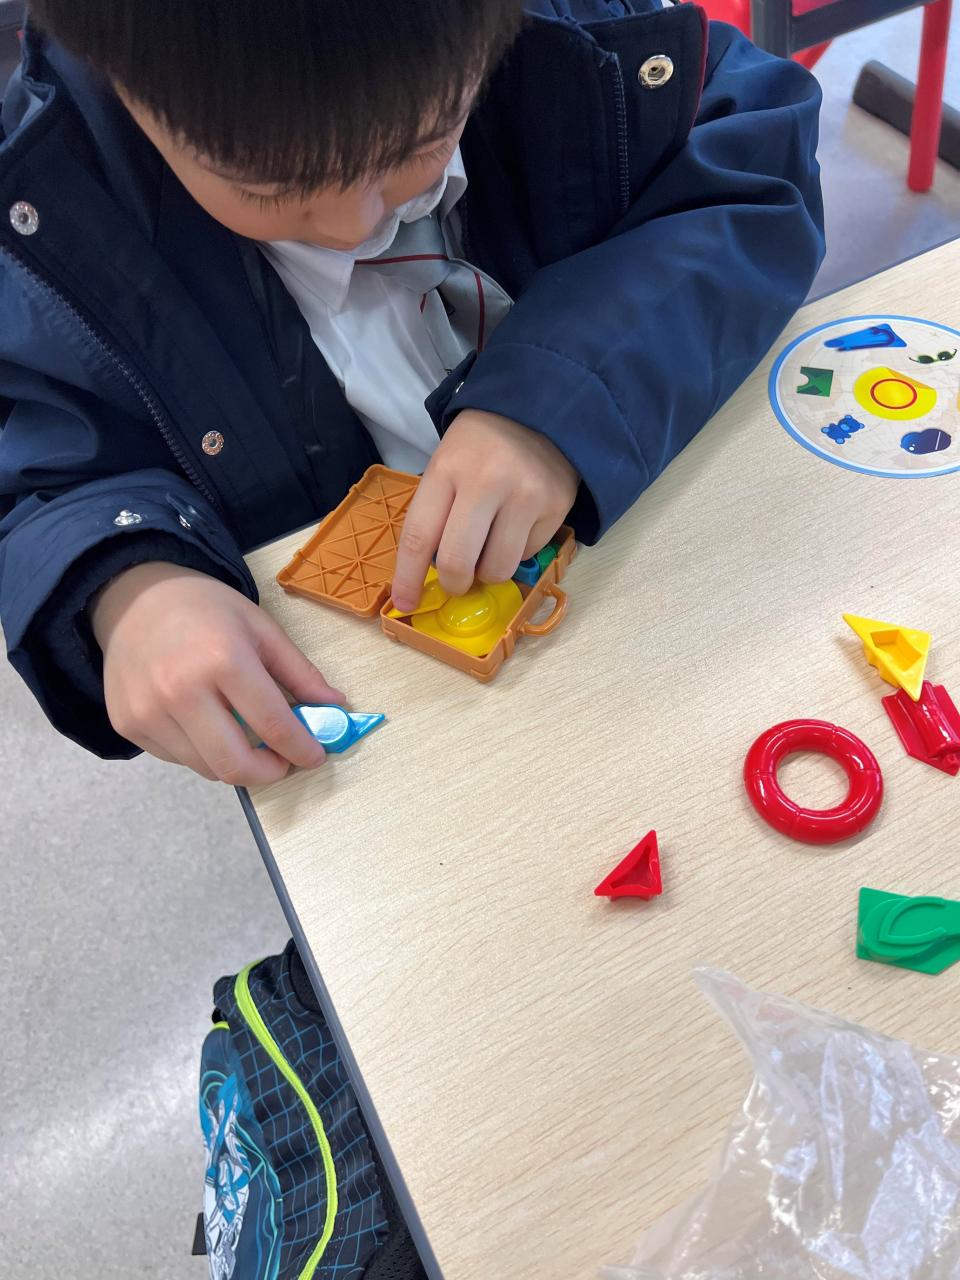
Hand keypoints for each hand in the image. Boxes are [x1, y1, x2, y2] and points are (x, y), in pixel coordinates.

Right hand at [91, 562, 343, 783]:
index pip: (274, 727)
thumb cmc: (205, 609)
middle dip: (270, 773)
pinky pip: (178, 758)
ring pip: (207, 768)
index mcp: (224, 660)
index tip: (314, 755)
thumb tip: (336, 707)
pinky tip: (206, 722)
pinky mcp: (128, 724)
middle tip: (283, 761)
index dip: (302, 750)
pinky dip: (202, 751)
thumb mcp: (261, 628)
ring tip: (245, 736)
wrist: (133, 597)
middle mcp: (181, 690)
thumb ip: (300, 672)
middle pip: (236, 765)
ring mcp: (148, 711)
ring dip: (236, 763)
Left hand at [391, 411, 578, 611]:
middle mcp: (486, 482)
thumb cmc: (481, 445)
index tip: (405, 603)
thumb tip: (429, 574)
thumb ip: (437, 514)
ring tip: (490, 549)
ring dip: (488, 572)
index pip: (419, 536)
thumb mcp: (447, 464)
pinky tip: (517, 525)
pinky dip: (516, 552)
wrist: (539, 411)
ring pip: (497, 569)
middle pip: (457, 562)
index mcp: (447, 469)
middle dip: (453, 584)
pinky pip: (527, 555)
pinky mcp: (555, 507)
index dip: (408, 578)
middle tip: (455, 582)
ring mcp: (524, 496)